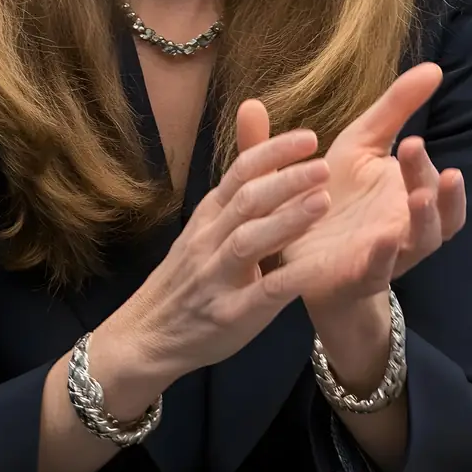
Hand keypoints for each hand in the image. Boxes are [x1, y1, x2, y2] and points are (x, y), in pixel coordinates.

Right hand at [112, 107, 330, 382]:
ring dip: (287, 219)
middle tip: (325, 165)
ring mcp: (217, 277)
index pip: (240, 172)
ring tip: (323, 201)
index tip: (308, 138)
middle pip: (247, 200)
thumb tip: (263, 154)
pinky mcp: (229, 314)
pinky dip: (290, 279)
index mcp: (209, 214)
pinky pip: (262, 294)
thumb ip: (237, 194)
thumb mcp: (206, 227)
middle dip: (286, 180)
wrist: (147, 334)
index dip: (273, 152)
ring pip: (250, 240)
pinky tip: (319, 267)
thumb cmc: (187, 276)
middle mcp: (209, 239)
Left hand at [280, 63, 465, 308]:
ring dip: (425, 221)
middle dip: (431, 185)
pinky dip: (383, 257)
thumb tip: (434, 67)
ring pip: (422, 242)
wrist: (301, 251)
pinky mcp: (358, 273)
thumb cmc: (337, 191)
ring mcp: (386, 252)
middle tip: (413, 152)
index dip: (425, 163)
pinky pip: (378, 269)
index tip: (410, 138)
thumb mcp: (361, 142)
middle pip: (437, 210)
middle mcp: (407, 223)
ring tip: (419, 198)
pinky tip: (381, 240)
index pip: (433, 178)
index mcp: (409, 192)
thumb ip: (393, 108)